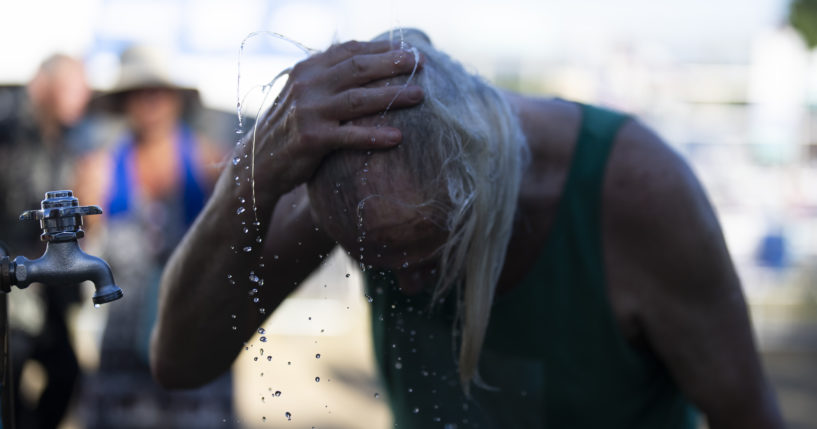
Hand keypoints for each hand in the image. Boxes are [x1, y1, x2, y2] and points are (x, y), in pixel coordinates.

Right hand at [246, 40, 423, 198]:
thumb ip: (329, 78)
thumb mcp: (304, 95)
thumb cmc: (290, 128)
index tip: (408, 49)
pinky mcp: (312, 139)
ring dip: (392, 96)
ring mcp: (309, 112)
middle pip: (358, 68)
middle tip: (419, 63)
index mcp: (307, 69)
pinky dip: (375, 135)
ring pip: (359, 99)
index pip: (349, 51)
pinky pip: (351, 136)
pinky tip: (398, 137)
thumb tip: (368, 62)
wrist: (258, 163)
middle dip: (392, 64)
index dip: (381, 48)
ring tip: (419, 96)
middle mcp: (307, 85)